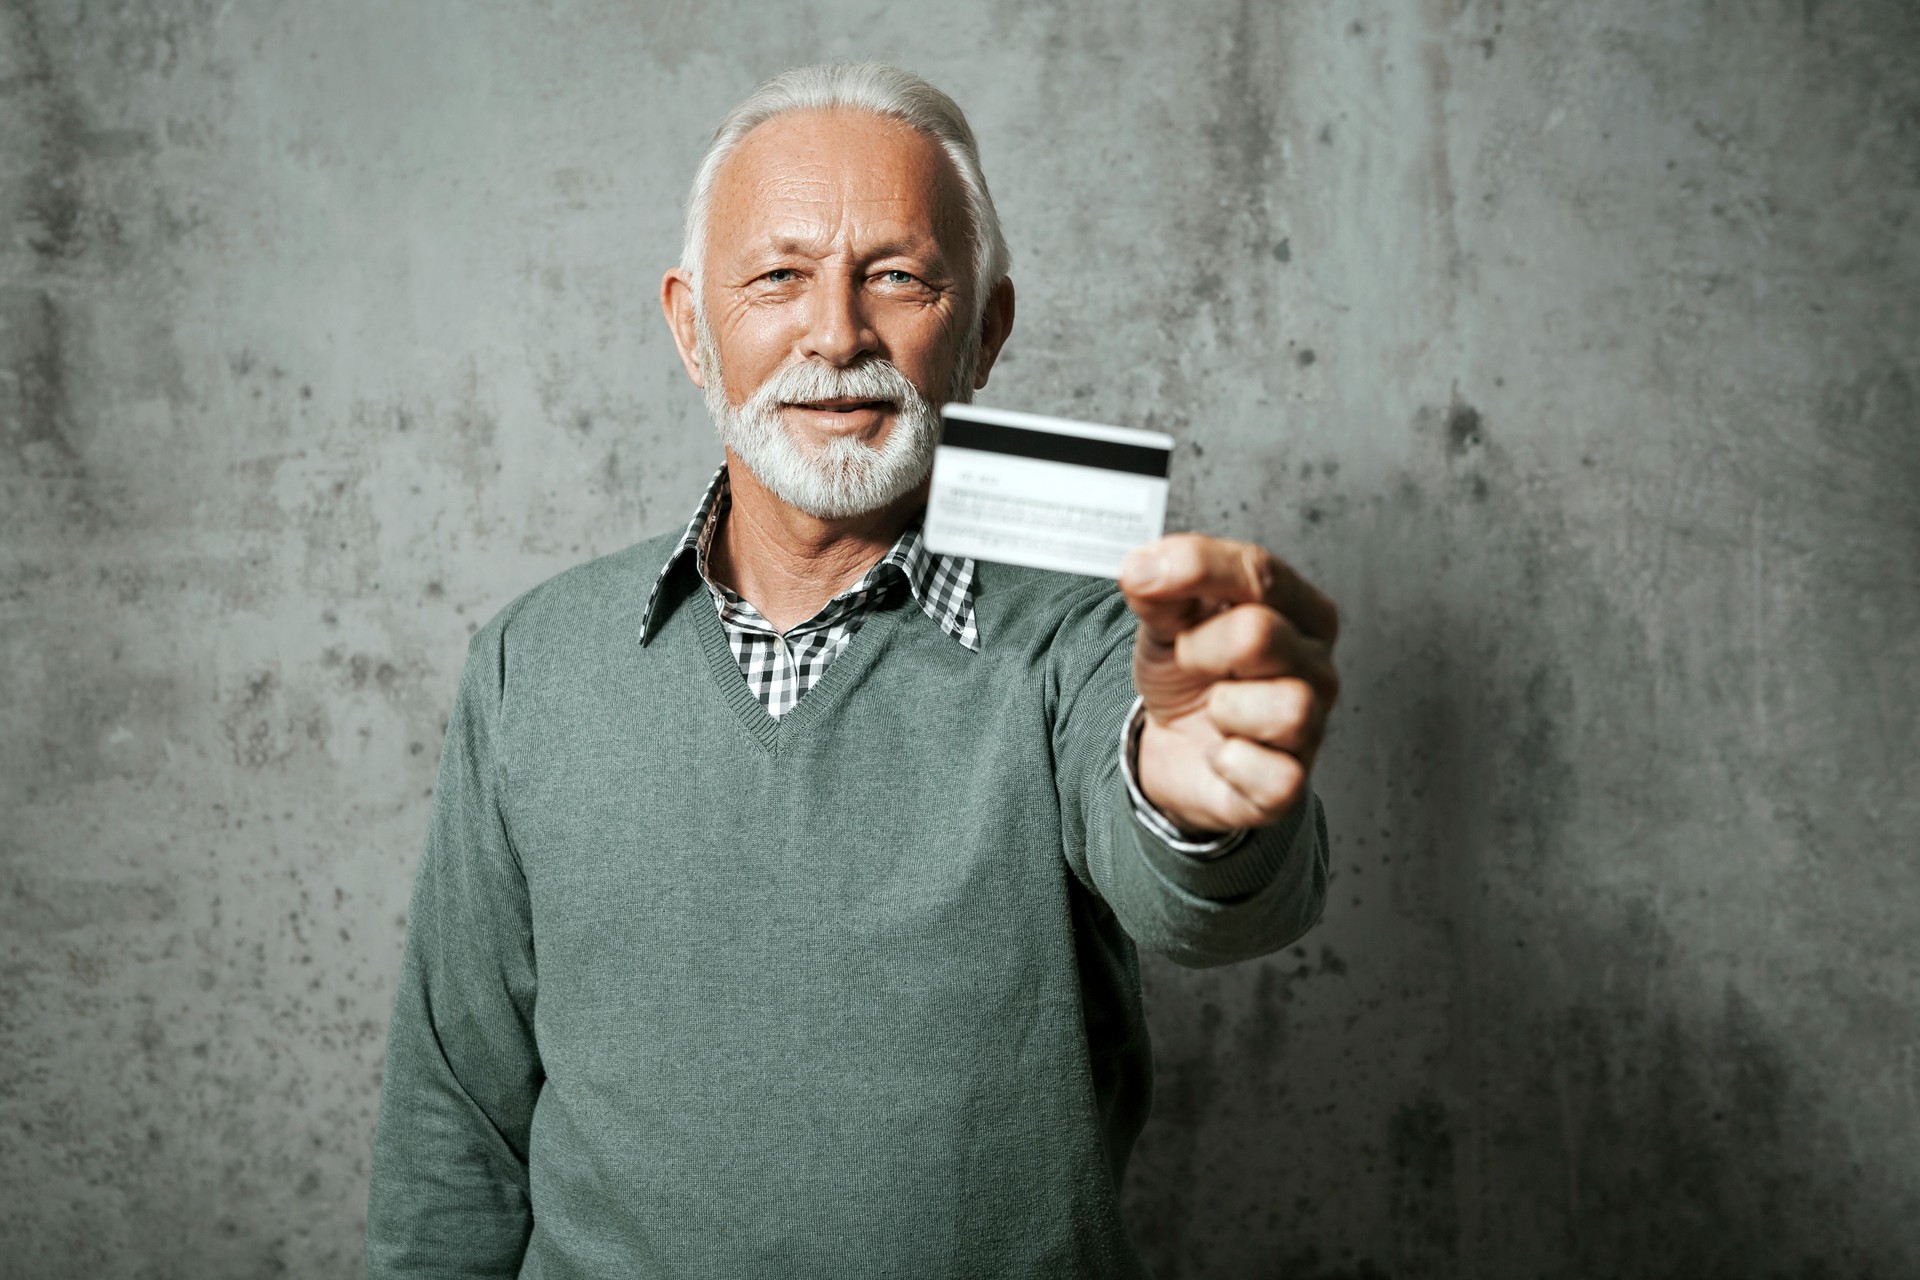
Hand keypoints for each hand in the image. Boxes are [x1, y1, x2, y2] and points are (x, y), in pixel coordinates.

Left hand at [1119, 533, 1340, 836]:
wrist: (1173, 743)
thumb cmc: (1188, 675)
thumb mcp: (1168, 619)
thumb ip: (1161, 589)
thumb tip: (1143, 568)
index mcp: (1298, 610)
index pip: (1259, 572)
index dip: (1194, 570)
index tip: (1139, 575)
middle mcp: (1316, 666)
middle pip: (1261, 634)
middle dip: (1200, 648)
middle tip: (1187, 658)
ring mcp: (1312, 726)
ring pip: (1286, 708)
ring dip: (1225, 709)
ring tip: (1213, 710)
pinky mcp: (1292, 784)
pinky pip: (1274, 776)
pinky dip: (1231, 764)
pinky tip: (1220, 754)